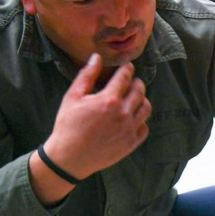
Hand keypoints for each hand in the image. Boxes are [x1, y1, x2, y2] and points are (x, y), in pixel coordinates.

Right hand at [44, 53, 151, 179]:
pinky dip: (141, 121)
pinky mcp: (131, 143)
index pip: (125, 77)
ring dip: (142, 100)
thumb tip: (96, 57)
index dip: (128, 69)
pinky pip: (144, 127)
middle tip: (132, 81)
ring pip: (146, 108)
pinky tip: (133, 118)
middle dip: (137, 83)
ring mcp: (129, 129)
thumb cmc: (68, 125)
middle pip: (139, 91)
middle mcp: (123, 113)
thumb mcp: (73, 97)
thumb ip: (87, 76)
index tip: (128, 66)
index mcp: (109, 100)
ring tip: (135, 98)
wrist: (69, 157)